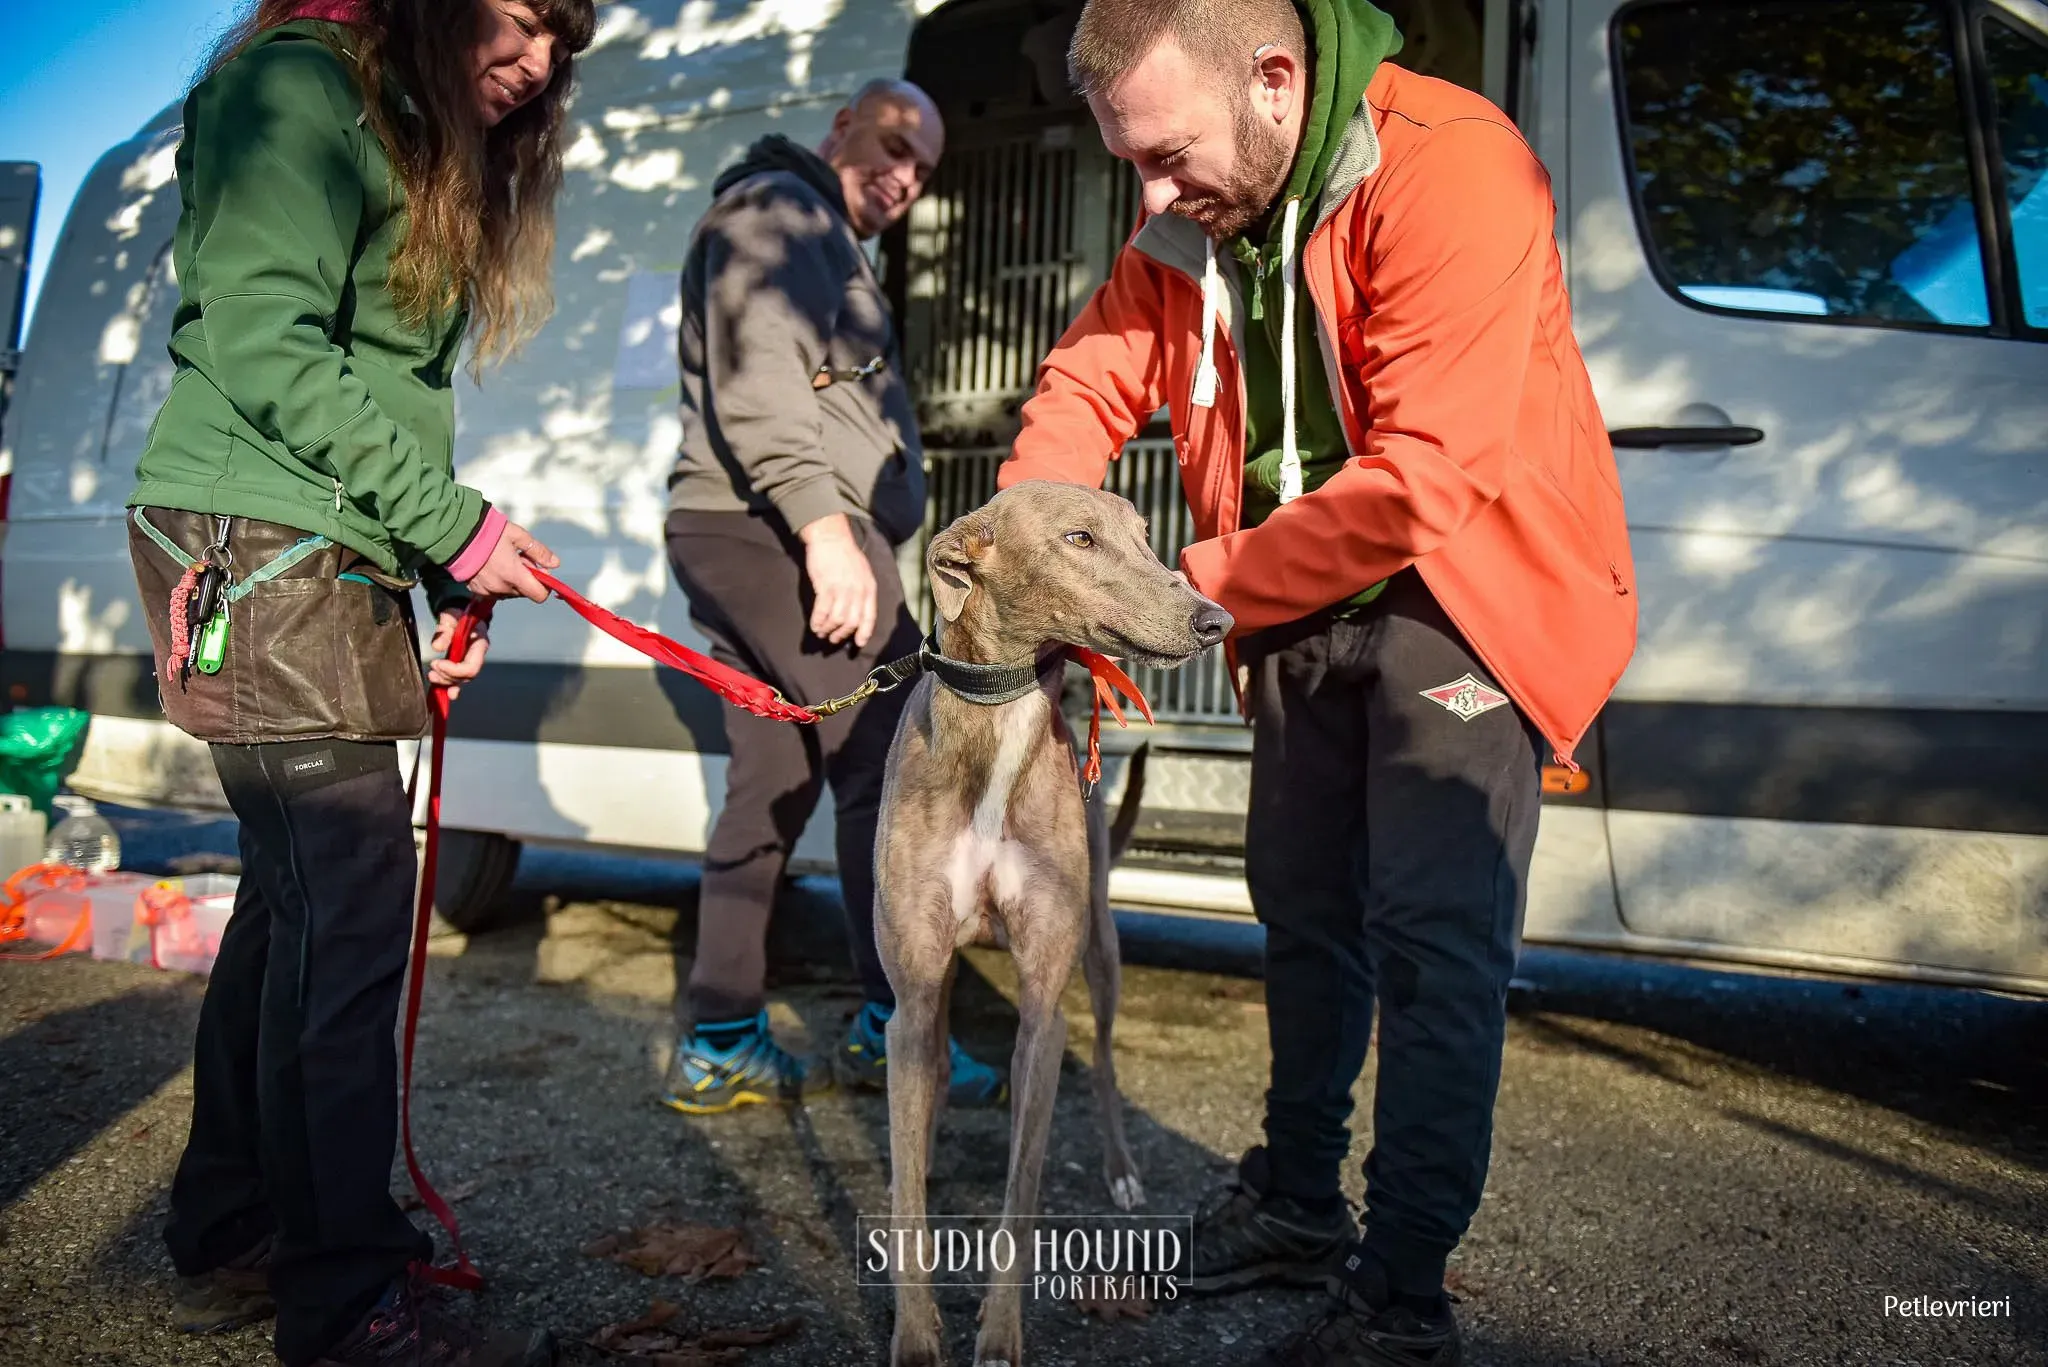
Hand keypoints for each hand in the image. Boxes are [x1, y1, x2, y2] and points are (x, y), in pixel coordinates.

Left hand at [426, 610, 488, 698]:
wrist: (459, 614)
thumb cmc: (457, 614)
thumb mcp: (450, 618)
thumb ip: (444, 630)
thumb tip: (437, 647)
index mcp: (479, 645)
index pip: (471, 667)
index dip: (454, 670)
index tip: (438, 663)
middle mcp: (476, 656)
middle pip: (465, 676)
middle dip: (447, 677)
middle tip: (432, 670)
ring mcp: (469, 662)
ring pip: (460, 680)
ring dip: (445, 681)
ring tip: (431, 676)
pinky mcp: (460, 665)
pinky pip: (457, 680)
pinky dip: (449, 687)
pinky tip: (444, 694)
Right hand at [463, 519, 558, 602]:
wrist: (455, 534)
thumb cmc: (488, 531)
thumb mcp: (518, 536)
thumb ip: (538, 552)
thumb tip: (555, 564)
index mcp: (514, 575)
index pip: (539, 595)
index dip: (544, 585)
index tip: (540, 571)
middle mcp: (501, 587)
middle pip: (524, 592)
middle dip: (526, 578)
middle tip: (518, 558)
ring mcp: (487, 591)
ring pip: (510, 592)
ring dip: (512, 581)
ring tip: (503, 560)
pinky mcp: (476, 591)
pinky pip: (494, 592)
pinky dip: (498, 583)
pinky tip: (492, 566)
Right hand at [800, 512, 876, 647]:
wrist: (831, 537)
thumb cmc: (845, 554)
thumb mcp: (863, 572)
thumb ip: (862, 590)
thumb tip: (856, 609)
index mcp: (869, 588)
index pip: (869, 616)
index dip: (864, 633)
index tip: (858, 643)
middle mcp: (858, 591)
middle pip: (852, 622)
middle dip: (842, 634)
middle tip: (833, 639)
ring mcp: (842, 589)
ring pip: (837, 620)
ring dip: (828, 629)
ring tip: (822, 632)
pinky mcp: (825, 587)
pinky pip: (822, 611)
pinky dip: (818, 621)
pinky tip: (815, 625)